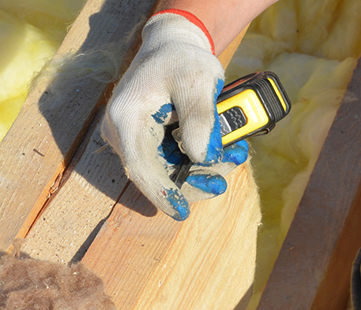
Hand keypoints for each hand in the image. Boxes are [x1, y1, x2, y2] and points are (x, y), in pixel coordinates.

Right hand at [101, 11, 247, 219]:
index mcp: (126, 118)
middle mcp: (124, 134)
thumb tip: (202, 157)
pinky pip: (177, 162)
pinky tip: (228, 151)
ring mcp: (136, 141)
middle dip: (198, 179)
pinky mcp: (151, 144)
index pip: (140, 166)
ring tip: (236, 153)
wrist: (173, 47)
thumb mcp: (197, 81)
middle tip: (230, 168)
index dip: (162, 192)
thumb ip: (200, 118)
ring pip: (172, 172)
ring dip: (207, 170)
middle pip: (159, 174)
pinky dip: (204, 160)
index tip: (181, 211)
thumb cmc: (182, 60)